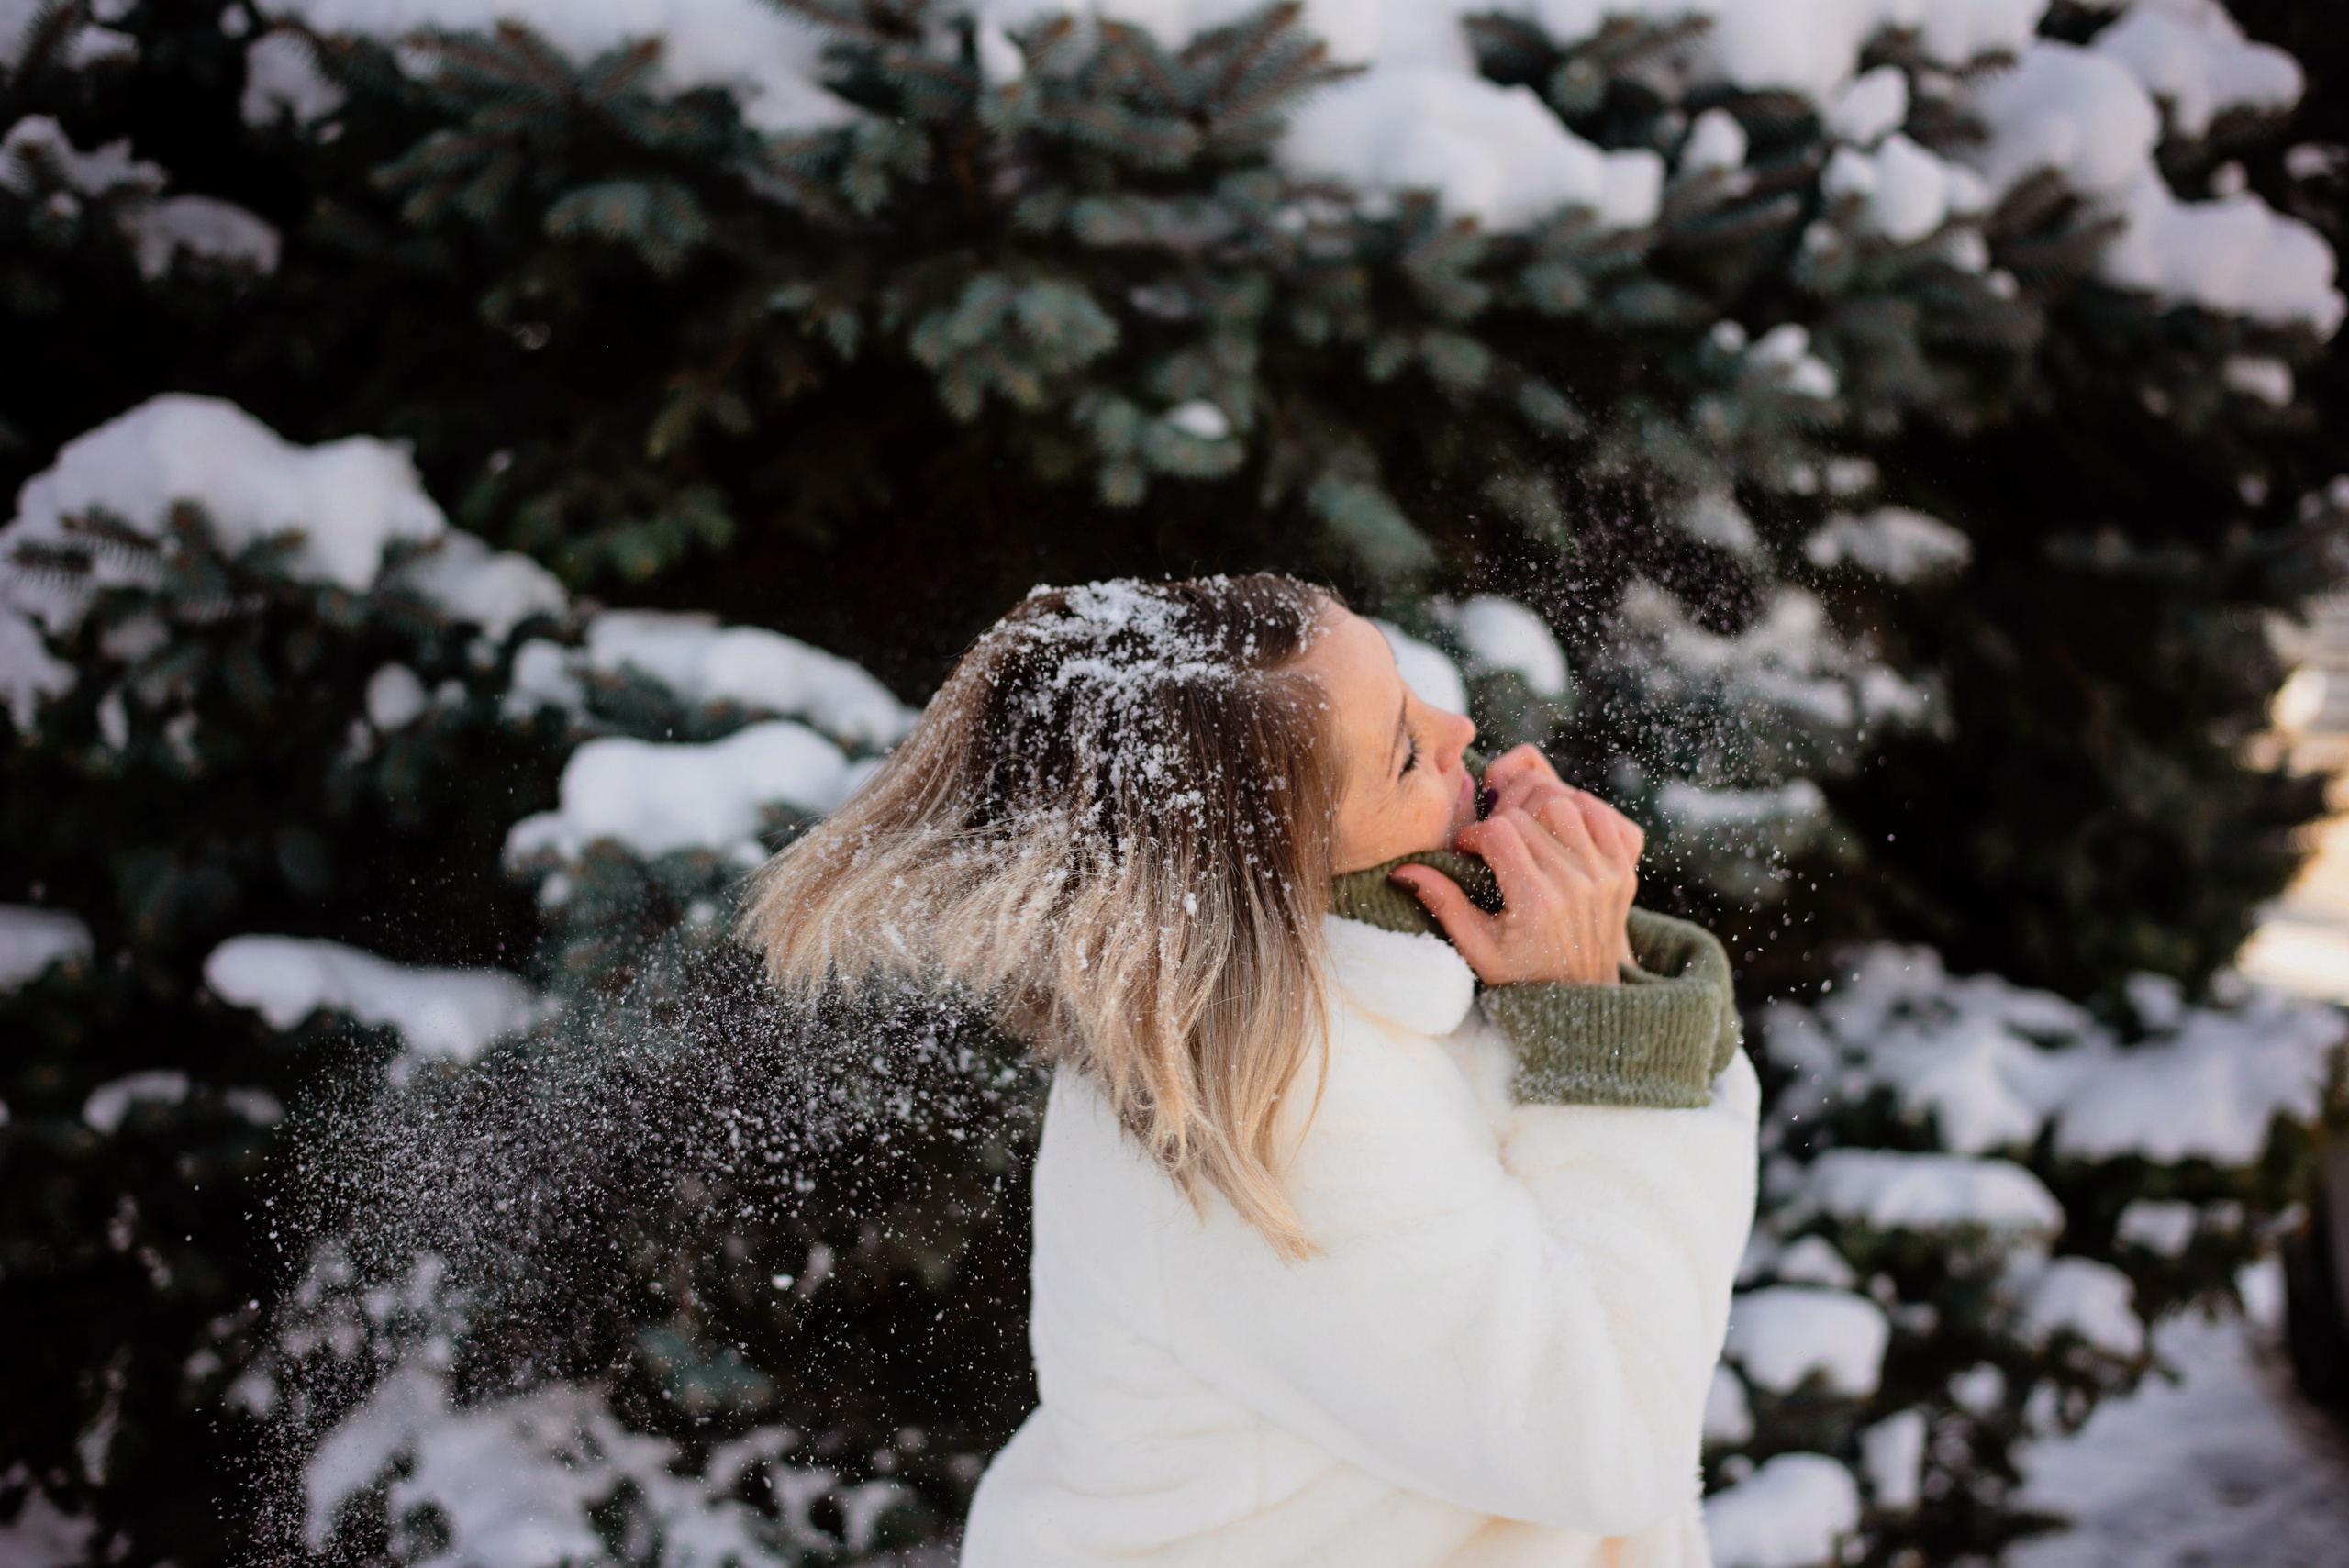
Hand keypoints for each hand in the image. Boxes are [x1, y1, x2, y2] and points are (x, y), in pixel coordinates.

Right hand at [1389, 744, 1642, 986]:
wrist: (1582, 998)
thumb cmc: (1522, 975)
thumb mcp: (1476, 949)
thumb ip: (1444, 905)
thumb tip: (1402, 871)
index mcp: (1537, 902)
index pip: (1500, 831)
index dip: (1475, 835)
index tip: (1468, 851)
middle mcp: (1576, 884)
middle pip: (1529, 813)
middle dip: (1502, 822)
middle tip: (1493, 844)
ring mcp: (1606, 875)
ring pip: (1565, 805)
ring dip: (1538, 813)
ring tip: (1524, 835)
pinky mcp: (1625, 870)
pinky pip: (1601, 817)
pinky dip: (1578, 815)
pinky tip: (1556, 835)